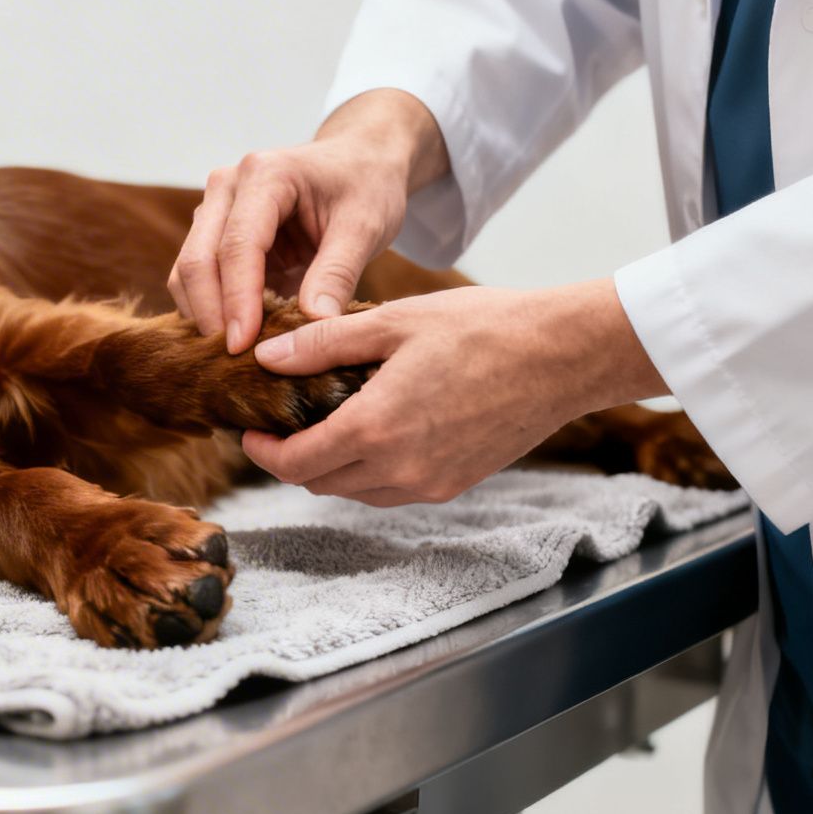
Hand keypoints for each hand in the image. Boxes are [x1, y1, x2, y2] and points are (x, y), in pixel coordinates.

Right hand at [169, 89, 449, 352]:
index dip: (237, 300)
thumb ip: (338, 273)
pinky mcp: (214, 233)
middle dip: (211, 315)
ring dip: (205, 316)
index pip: (237, 246)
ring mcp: (215, 209)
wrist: (358, 161)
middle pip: (197, 259)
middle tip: (233, 363)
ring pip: (187, 272)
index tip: (243, 347)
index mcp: (265, 175)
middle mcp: (227, 186)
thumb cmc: (366, 185)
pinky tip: (239, 337)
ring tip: (238, 355)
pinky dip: (211, 310)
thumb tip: (313, 325)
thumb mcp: (365, 225)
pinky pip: (197, 278)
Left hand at [239, 280, 668, 505]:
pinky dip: (367, 469)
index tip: (249, 430)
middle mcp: (399, 469)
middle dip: (290, 459)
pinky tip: (370, 429)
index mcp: (375, 428)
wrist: (563, 355)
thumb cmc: (482, 328)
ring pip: (354, 490)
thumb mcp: (392, 322)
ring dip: (329, 465)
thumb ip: (322, 344)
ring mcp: (430, 483)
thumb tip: (265, 357)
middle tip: (279, 423)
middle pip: (319, 482)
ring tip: (321, 422)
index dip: (262, 452)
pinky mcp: (455, 485)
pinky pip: (390, 489)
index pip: (294, 464)